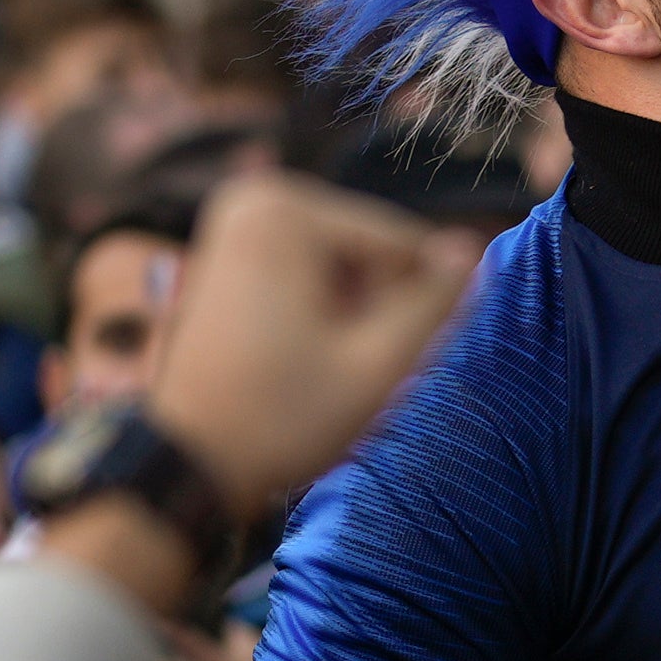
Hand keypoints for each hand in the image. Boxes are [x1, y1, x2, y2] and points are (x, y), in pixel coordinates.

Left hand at [135, 174, 476, 516]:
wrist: (188, 462)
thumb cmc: (279, 419)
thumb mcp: (375, 367)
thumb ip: (435, 305)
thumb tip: (473, 252)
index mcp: (284, 210)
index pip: (401, 243)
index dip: (414, 308)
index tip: (382, 363)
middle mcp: (253, 198)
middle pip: (371, 248)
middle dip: (375, 307)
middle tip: (344, 368)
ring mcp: (235, 222)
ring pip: (346, 262)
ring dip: (352, 313)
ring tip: (320, 366)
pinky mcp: (229, 251)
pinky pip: (311, 269)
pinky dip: (322, 311)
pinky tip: (301, 356)